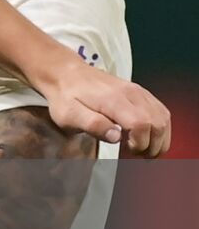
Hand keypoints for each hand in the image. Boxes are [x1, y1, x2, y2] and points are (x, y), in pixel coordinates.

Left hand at [39, 57, 170, 157]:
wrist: (66, 74)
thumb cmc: (66, 97)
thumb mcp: (68, 115)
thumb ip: (93, 125)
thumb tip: (116, 137)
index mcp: (113, 99)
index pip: (141, 124)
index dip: (140, 143)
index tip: (128, 151)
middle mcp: (130, 93)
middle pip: (157, 123)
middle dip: (152, 145)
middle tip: (137, 154)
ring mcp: (138, 91)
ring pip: (163, 118)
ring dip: (159, 138)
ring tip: (143, 148)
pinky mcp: (140, 92)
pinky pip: (160, 111)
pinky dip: (159, 128)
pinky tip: (147, 136)